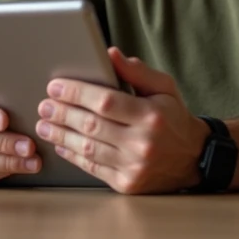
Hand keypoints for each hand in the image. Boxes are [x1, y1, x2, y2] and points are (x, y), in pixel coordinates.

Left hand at [35, 47, 209, 194]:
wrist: (195, 159)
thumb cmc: (174, 118)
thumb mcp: (164, 88)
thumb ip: (136, 71)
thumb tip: (110, 54)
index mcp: (151, 116)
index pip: (106, 101)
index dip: (77, 93)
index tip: (56, 86)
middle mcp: (142, 143)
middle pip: (91, 126)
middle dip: (62, 113)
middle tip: (44, 105)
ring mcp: (134, 167)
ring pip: (87, 148)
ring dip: (60, 135)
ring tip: (44, 125)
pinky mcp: (127, 185)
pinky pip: (93, 168)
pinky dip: (73, 155)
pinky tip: (61, 144)